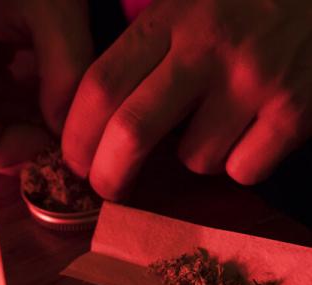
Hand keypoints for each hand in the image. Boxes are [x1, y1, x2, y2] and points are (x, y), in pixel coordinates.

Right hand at [0, 0, 92, 169]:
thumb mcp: (58, 11)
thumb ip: (66, 78)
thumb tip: (65, 137)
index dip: (7, 149)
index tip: (53, 145)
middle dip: (18, 136)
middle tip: (63, 137)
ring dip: (20, 121)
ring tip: (59, 112)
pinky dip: (17, 101)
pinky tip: (45, 92)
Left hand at [63, 0, 311, 199]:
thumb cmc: (247, 1)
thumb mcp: (188, 1)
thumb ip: (146, 46)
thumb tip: (92, 113)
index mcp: (172, 17)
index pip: (101, 85)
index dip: (77, 135)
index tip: (74, 160)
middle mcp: (209, 47)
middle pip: (132, 131)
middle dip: (109, 173)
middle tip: (106, 187)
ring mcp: (256, 80)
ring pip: (195, 159)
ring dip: (195, 155)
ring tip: (217, 122)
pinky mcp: (298, 110)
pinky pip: (243, 170)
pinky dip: (241, 162)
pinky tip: (254, 130)